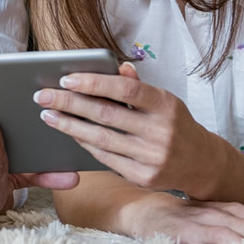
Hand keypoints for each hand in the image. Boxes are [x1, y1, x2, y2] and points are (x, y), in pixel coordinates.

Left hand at [35, 63, 227, 197]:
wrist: (201, 164)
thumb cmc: (175, 125)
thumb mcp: (164, 101)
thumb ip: (138, 86)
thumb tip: (116, 66)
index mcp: (166, 105)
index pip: (126, 89)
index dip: (95, 82)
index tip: (66, 78)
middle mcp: (160, 131)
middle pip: (107, 114)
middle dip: (70, 103)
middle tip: (42, 96)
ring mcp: (152, 157)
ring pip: (101, 139)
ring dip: (69, 126)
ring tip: (48, 115)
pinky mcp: (143, 177)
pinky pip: (105, 158)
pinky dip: (84, 143)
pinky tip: (69, 133)